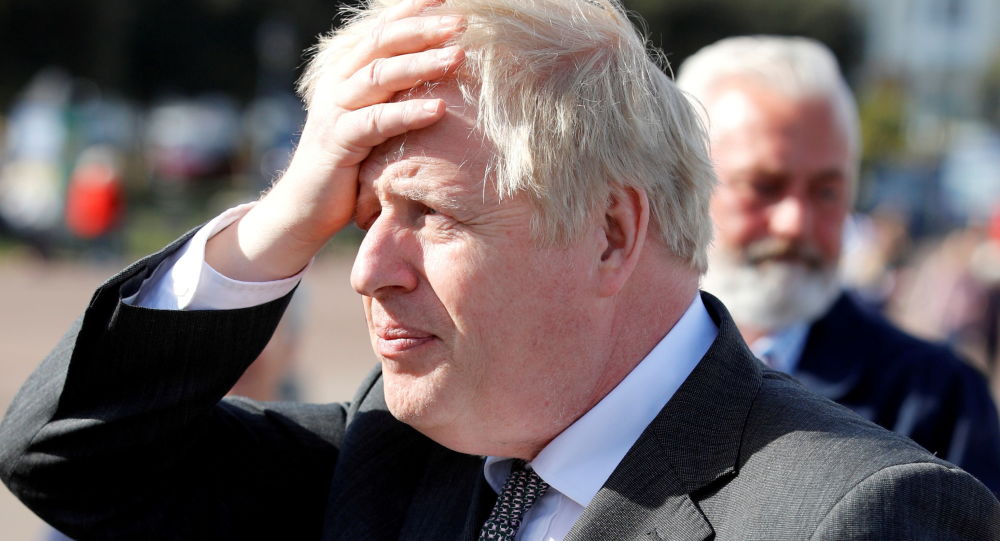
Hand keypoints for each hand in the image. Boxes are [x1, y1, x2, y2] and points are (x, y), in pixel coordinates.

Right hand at [207, 0, 463, 280]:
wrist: (305, 207)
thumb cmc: (350, 165)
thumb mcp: (373, 122)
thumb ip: (394, 96)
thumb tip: (441, 75)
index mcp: (347, 72)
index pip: (382, 31)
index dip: (411, 12)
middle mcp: (338, 83)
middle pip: (382, 44)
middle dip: (423, 29)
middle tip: (461, 22)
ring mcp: (335, 111)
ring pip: (379, 75)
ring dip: (422, 64)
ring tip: (459, 56)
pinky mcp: (338, 142)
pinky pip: (376, 121)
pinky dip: (409, 113)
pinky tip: (439, 110)